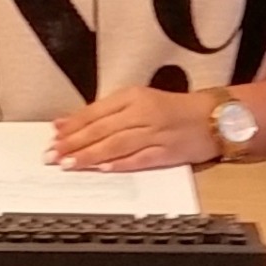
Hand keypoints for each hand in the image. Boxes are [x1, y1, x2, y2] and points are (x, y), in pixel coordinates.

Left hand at [52, 81, 225, 170]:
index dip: (72, 126)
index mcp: (133, 97)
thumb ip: (106, 113)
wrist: (213, 117)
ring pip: (117, 144)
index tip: (53, 136)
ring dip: (91, 155)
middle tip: (53, 155)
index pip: (96, 112)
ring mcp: (156, 132)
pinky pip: (141, 158)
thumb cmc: (173, 110)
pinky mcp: (168, 151)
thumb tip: (68, 123)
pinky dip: (121, 163)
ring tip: (69, 164)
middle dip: (74, 143)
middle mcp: (143, 112)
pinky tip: (104, 169)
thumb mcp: (139, 102)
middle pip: (102, 129)